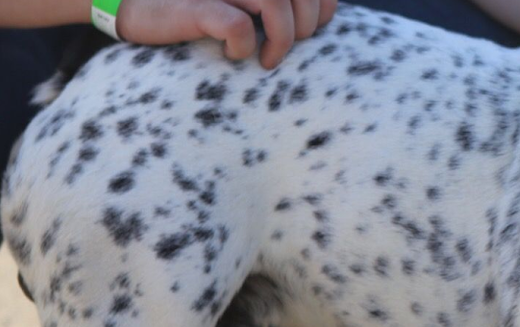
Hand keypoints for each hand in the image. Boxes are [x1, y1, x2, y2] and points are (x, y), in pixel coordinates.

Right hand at [114, 0, 337, 68]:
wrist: (129, 3)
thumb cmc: (194, 7)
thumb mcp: (243, 1)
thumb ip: (277, 3)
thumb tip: (323, 17)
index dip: (322, 7)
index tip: (310, 32)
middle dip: (306, 25)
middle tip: (285, 49)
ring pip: (274, 1)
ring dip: (282, 37)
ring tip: (267, 60)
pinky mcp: (195, 5)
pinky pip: (237, 24)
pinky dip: (245, 45)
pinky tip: (233, 54)